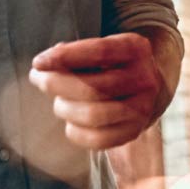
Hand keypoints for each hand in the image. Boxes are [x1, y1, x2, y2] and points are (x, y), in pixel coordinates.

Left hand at [29, 33, 166, 149]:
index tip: (38, 62)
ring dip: (65, 108)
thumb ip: (76, 53)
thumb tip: (44, 65)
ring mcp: (143, 108)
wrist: (151, 88)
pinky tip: (70, 122)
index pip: (99, 52)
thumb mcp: (103, 49)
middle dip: (56, 84)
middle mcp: (145, 78)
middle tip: (38, 79)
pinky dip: (75, 132)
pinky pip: (97, 140)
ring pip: (92, 115)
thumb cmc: (114, 65)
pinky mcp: (135, 131)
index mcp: (136, 49)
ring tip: (58, 101)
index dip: (65, 57)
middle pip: (91, 87)